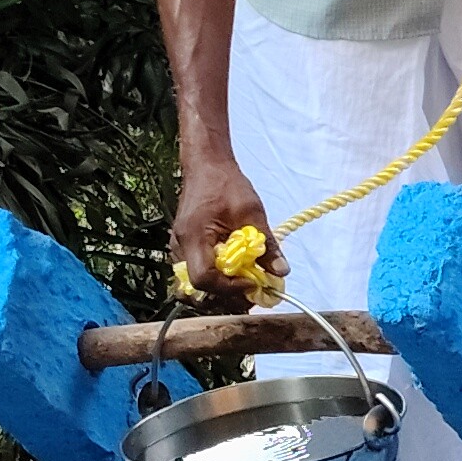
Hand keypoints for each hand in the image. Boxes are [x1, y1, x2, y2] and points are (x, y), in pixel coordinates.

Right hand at [171, 147, 272, 286]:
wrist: (207, 165)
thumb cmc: (226, 183)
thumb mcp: (252, 212)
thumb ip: (267, 245)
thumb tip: (281, 272)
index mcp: (194, 238)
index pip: (203, 279)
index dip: (229, 288)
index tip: (252, 282)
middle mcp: (180, 247)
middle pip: (197, 289)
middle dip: (226, 295)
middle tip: (253, 290)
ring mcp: (180, 248)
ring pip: (195, 285)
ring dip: (222, 289)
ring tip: (247, 282)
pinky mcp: (185, 248)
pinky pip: (198, 272)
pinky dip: (217, 278)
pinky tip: (236, 271)